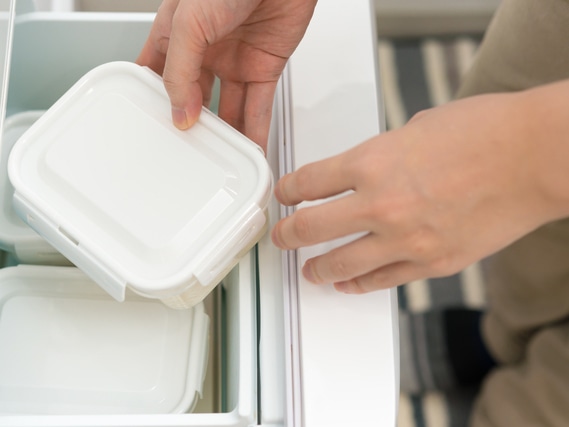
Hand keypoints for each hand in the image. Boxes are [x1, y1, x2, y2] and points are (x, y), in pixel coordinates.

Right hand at [137, 0, 316, 150]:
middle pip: (191, 98)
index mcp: (176, 34)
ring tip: (217, 160)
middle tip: (186, 151)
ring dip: (223, 134)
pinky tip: (249, 149)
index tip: (151, 129)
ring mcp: (235, 61)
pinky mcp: (264, 68)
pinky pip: (257, 106)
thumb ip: (179, 70)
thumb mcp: (189, 23)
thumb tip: (180, 112)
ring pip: (226, 108)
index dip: (151, 100)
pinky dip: (255, 130)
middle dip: (189, 124)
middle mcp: (204, 51)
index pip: (155, 74)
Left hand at [272, 91, 566, 293]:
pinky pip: (382, 281)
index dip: (289, 190)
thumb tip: (367, 171)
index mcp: (371, 161)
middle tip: (281, 237)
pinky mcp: (432, 263)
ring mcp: (404, 239)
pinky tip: (348, 284)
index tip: (284, 196)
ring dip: (317, 268)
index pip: (310, 182)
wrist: (535, 156)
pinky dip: (359, 285)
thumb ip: (383, 155)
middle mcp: (380, 203)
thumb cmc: (485, 132)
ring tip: (309, 270)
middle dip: (288, 234)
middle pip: (311, 228)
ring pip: (340, 264)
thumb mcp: (415, 129)